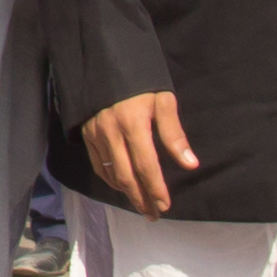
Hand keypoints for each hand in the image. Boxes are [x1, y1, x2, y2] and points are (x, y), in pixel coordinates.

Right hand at [81, 90, 199, 217]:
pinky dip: (111, 180)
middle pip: (126, 176)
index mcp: (133, 123)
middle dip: (141, 198)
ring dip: (127, 193)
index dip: (156, 189)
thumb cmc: (141, 82)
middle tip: (153, 215)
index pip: (146, 165)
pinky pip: (98, 165)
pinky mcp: (86, 134)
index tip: (165, 205)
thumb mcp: (163, 101)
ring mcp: (96, 134)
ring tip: (142, 205)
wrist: (106, 62)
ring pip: (111, 173)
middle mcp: (111, 132)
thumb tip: (190, 164)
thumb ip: (174, 134)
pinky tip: (123, 187)